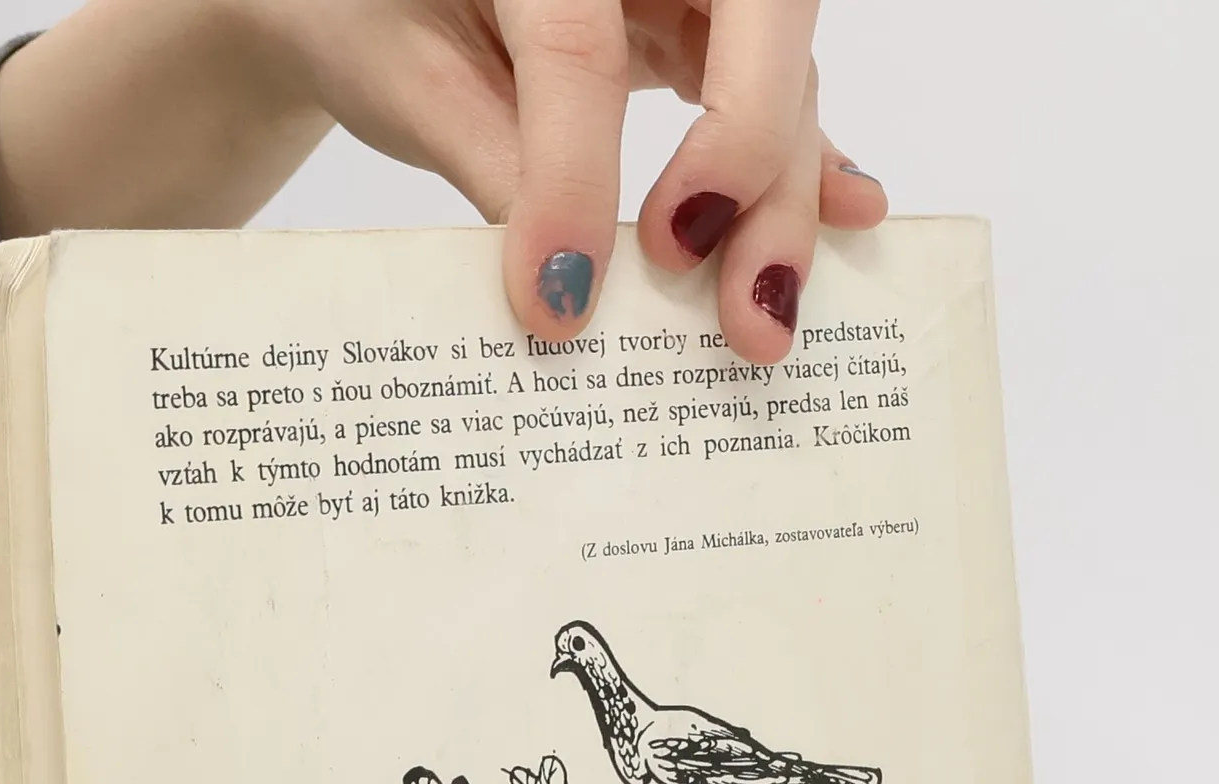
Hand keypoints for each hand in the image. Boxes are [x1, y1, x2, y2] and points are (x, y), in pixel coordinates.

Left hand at [0, 0, 885, 361]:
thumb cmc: (369, 8)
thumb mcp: (401, 77)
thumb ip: (491, 164)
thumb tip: (570, 290)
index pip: (580, 46)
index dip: (575, 180)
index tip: (555, 300)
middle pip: (755, 20)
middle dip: (748, 163)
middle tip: (714, 289)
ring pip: (783, 68)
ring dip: (784, 197)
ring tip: (760, 317)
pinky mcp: (709, 28)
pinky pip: (779, 90)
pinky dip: (809, 161)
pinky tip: (849, 212)